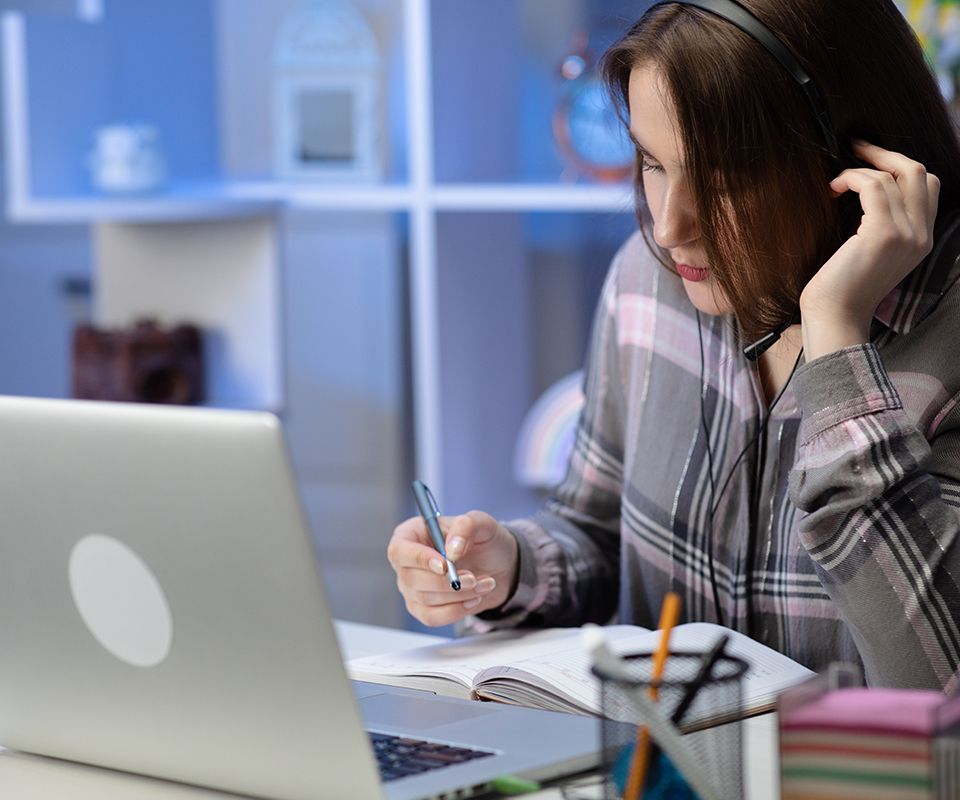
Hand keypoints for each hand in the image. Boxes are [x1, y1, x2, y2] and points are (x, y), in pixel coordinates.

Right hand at [387, 510, 518, 626]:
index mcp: (411, 534)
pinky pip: (431, 617)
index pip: (399, 550)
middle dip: (446, 582)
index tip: (445, 565)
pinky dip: (456, 611)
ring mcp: (411, 588)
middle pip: (412, 579)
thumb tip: (452, 549)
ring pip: (425, 599)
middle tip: (473, 578)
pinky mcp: (422, 609)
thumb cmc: (483, 539)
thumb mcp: (481, 523)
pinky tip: (474, 599)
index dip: (419, 559)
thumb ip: (466, 526)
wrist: (498, 565)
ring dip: (458, 595)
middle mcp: (406, 562)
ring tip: (484, 584)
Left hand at [799, 140, 939, 358]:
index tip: (871, 160)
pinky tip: (834, 188)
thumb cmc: (842, 288)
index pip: (928, 186)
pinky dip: (851, 178)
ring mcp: (906, 233)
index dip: (900, 166)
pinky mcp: (883, 233)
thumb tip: (870, 190)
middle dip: (886, 154)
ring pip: (893, 176)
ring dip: (860, 169)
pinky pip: (872, 185)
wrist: (835, 317)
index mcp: (922, 240)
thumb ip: (882, 227)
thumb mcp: (872, 254)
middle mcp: (922, 235)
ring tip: (836, 182)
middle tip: (857, 147)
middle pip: (919, 172)